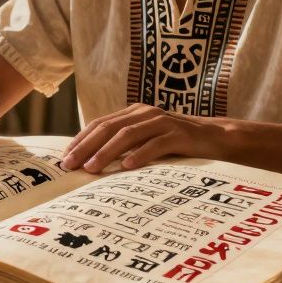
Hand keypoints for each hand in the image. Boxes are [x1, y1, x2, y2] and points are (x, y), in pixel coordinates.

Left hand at [61, 103, 219, 171]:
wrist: (217, 139)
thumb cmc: (178, 144)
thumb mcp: (147, 141)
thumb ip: (125, 146)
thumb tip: (93, 163)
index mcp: (134, 114)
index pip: (100, 124)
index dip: (81, 140)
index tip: (64, 157)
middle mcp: (145, 114)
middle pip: (109, 128)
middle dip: (86, 147)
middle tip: (70, 165)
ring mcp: (162, 123)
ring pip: (128, 135)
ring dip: (107, 152)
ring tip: (92, 168)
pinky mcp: (179, 135)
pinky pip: (156, 144)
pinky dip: (140, 155)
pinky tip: (128, 167)